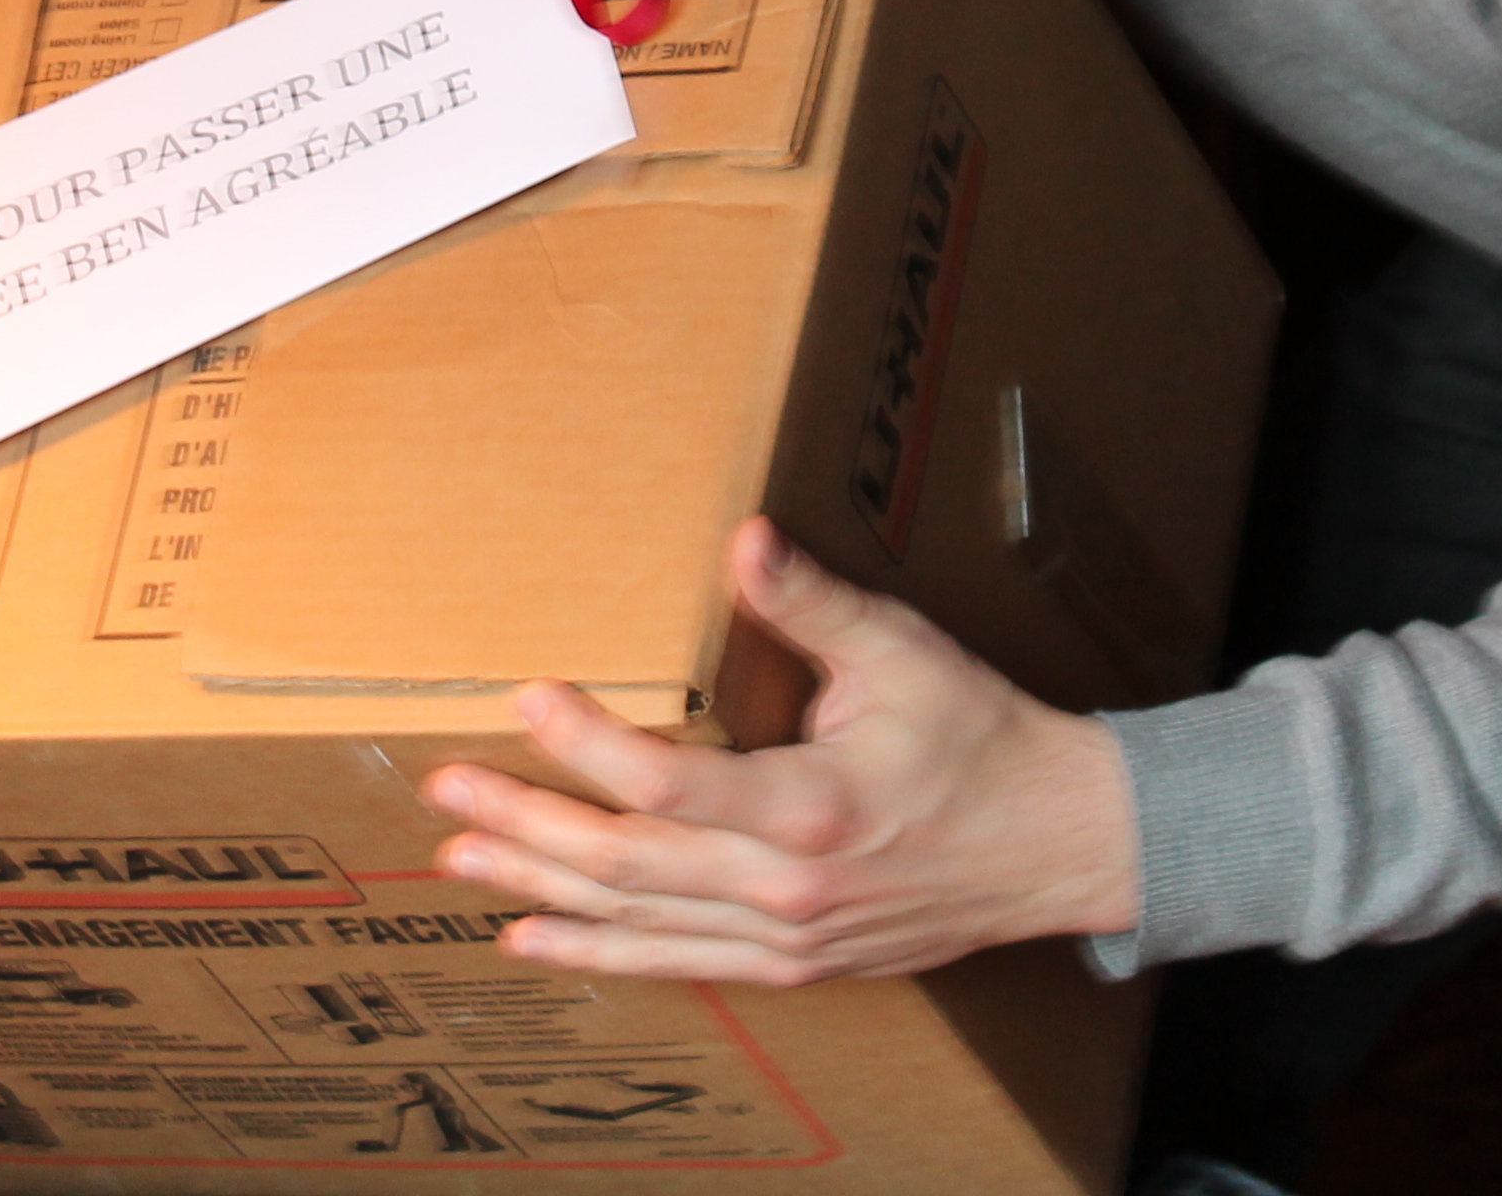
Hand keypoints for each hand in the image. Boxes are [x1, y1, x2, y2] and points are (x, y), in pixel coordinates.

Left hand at [420, 518, 1139, 985]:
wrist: (1056, 845)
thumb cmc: (980, 740)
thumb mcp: (902, 654)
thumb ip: (812, 603)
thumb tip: (743, 538)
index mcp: (813, 808)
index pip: (670, 785)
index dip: (588, 746)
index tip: (528, 697)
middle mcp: (786, 889)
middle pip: (626, 862)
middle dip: (527, 822)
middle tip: (445, 788)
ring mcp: (785, 938)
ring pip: (635, 920)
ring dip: (539, 889)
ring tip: (458, 858)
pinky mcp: (789, 963)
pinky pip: (673, 962)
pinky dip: (596, 952)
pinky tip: (531, 938)